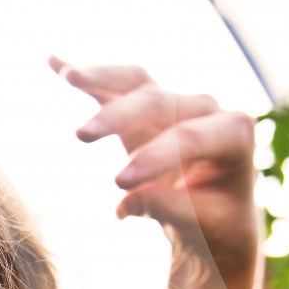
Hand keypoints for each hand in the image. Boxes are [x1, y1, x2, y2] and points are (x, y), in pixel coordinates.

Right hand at [51, 58, 261, 288]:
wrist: (214, 217)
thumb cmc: (215, 224)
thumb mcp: (202, 225)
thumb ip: (170, 209)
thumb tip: (126, 202)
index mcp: (234, 134)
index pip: (190, 138)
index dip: (154, 156)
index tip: (118, 185)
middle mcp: (207, 110)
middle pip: (159, 102)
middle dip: (120, 116)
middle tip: (81, 136)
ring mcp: (176, 103)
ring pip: (138, 83)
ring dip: (102, 77)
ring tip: (69, 77)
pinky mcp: (148, 107)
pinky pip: (118, 86)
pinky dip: (90, 77)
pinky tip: (55, 63)